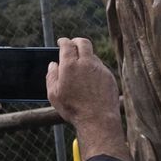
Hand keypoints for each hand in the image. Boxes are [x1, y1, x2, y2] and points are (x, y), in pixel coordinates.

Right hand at [47, 37, 127, 160]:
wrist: (98, 119)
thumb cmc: (73, 108)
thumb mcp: (54, 94)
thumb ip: (51, 76)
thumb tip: (53, 64)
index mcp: (70, 65)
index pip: (67, 45)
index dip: (63, 41)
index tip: (61, 42)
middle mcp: (86, 63)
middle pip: (83, 43)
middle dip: (76, 41)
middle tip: (73, 44)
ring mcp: (100, 69)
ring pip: (93, 55)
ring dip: (86, 56)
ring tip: (80, 66)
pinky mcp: (109, 76)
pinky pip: (100, 67)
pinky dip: (94, 68)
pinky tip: (90, 78)